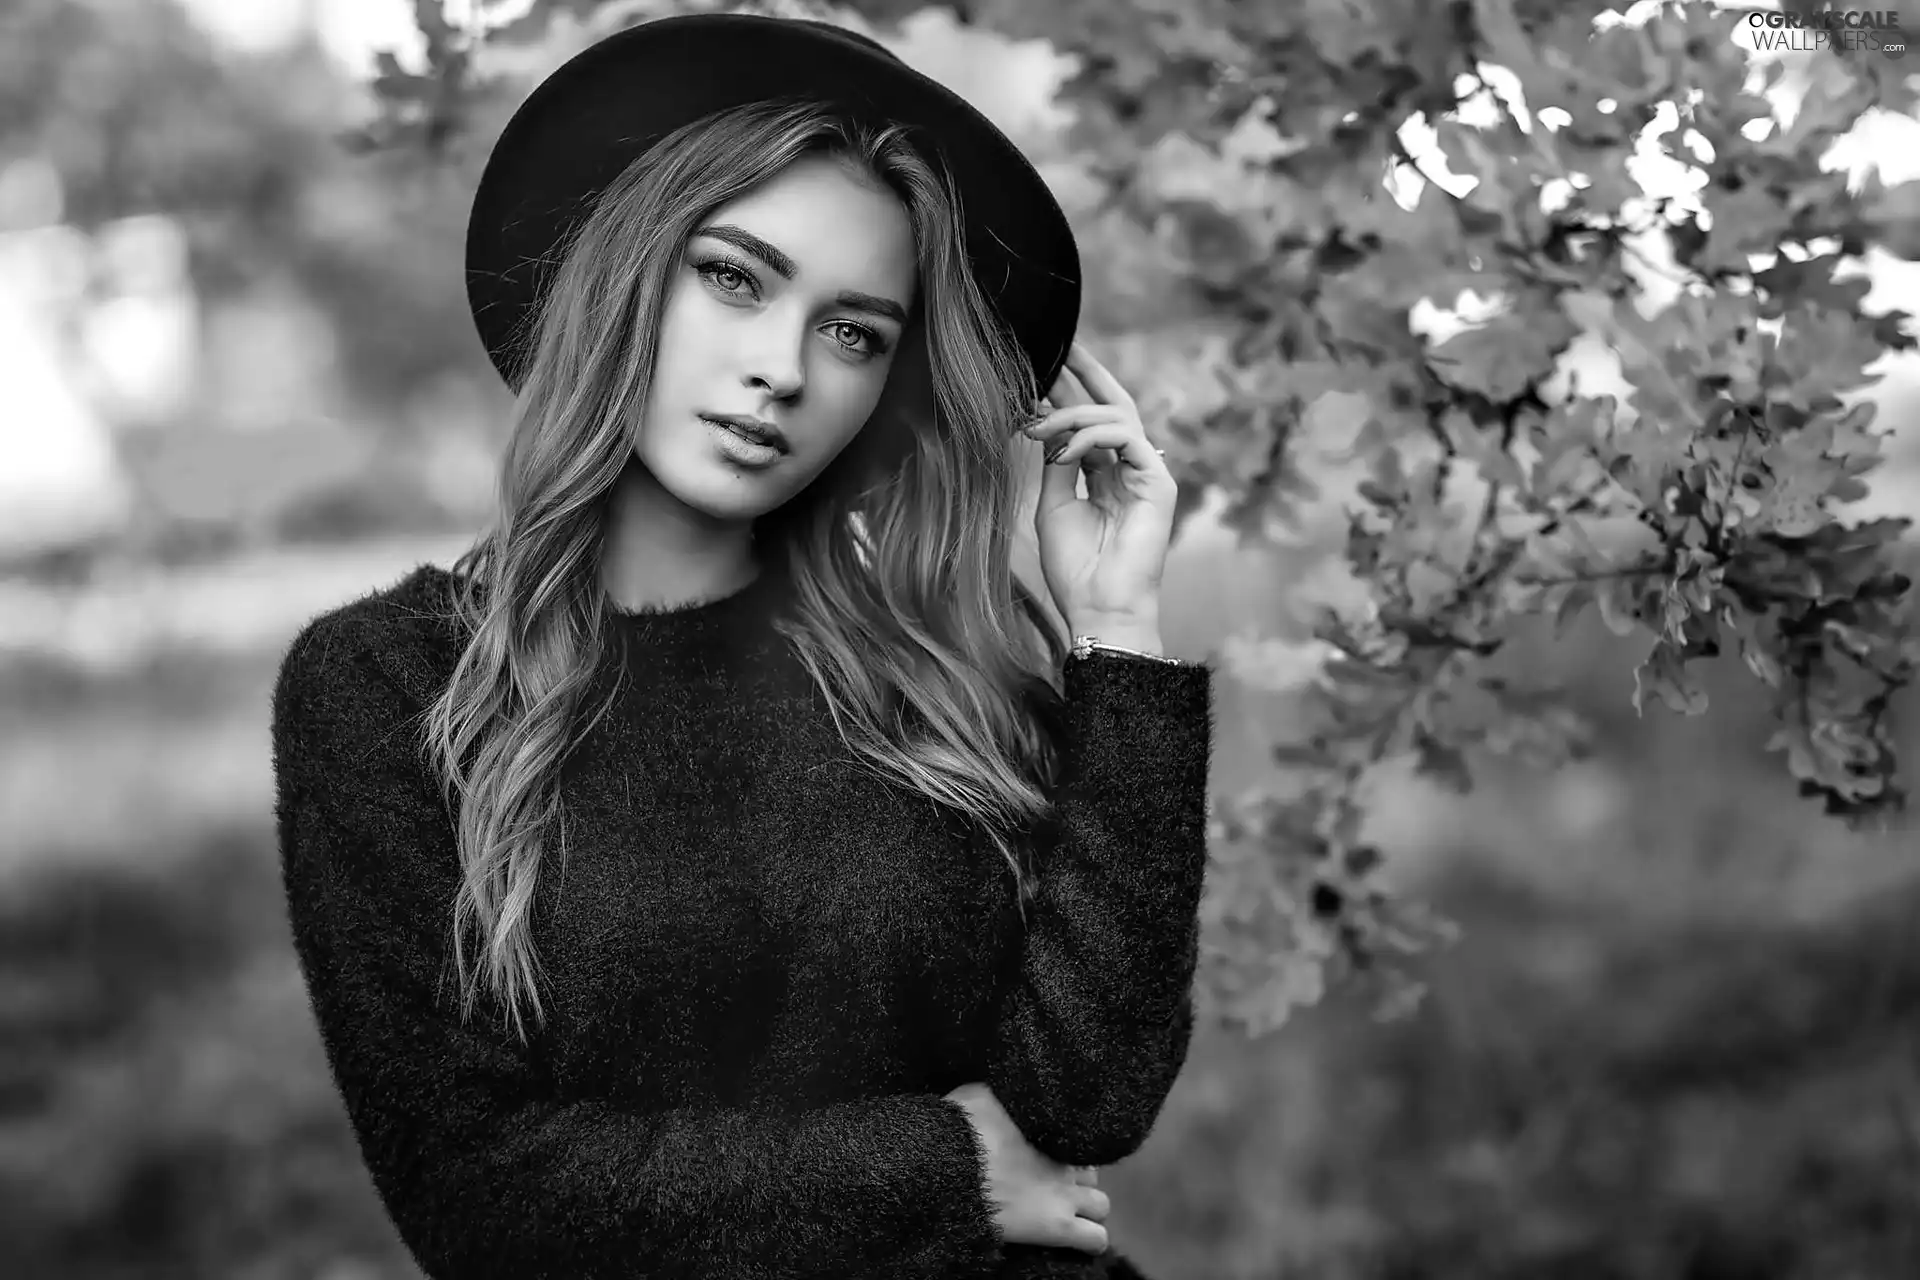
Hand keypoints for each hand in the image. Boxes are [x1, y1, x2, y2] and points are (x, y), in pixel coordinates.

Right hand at [943, 1082, 1109, 1254]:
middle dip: (1080, 1180)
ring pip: (1102, 1205)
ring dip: (1088, 1209)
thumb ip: (1001, 1097)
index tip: (1051, 1156)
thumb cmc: (961, 1132)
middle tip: (1057, 1187)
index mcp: (1049, 1131)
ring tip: (1066, 1216)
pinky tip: (1079, 1241)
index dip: (1066, 1151)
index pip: (1078, 1139)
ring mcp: (1065, 1196)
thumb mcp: (979, 1096)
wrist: (951, 1169)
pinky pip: (1096, 1240)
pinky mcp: (1059, 1228)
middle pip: (1093, 1173)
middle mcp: (1065, 1162)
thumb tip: (1006, 1091)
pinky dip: (1091, 1240)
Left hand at [1024, 340, 1177, 632]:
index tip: (1043, 364)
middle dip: (1086, 374)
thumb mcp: (1054, 505)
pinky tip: (1064, 450)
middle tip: (1059, 347)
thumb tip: (1050, 426)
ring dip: (1072, 416)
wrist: (1099, 608)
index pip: (1090, 421)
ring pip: (1116, 418)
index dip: (1070, 391)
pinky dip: (1092, 438)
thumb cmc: (1076, 569)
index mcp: (1105, 474)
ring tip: (1038, 427)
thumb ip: (1056, 463)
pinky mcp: (1160, 482)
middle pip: (1112, 406)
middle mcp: (1130, 468)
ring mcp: (1147, 473)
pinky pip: (1127, 439)